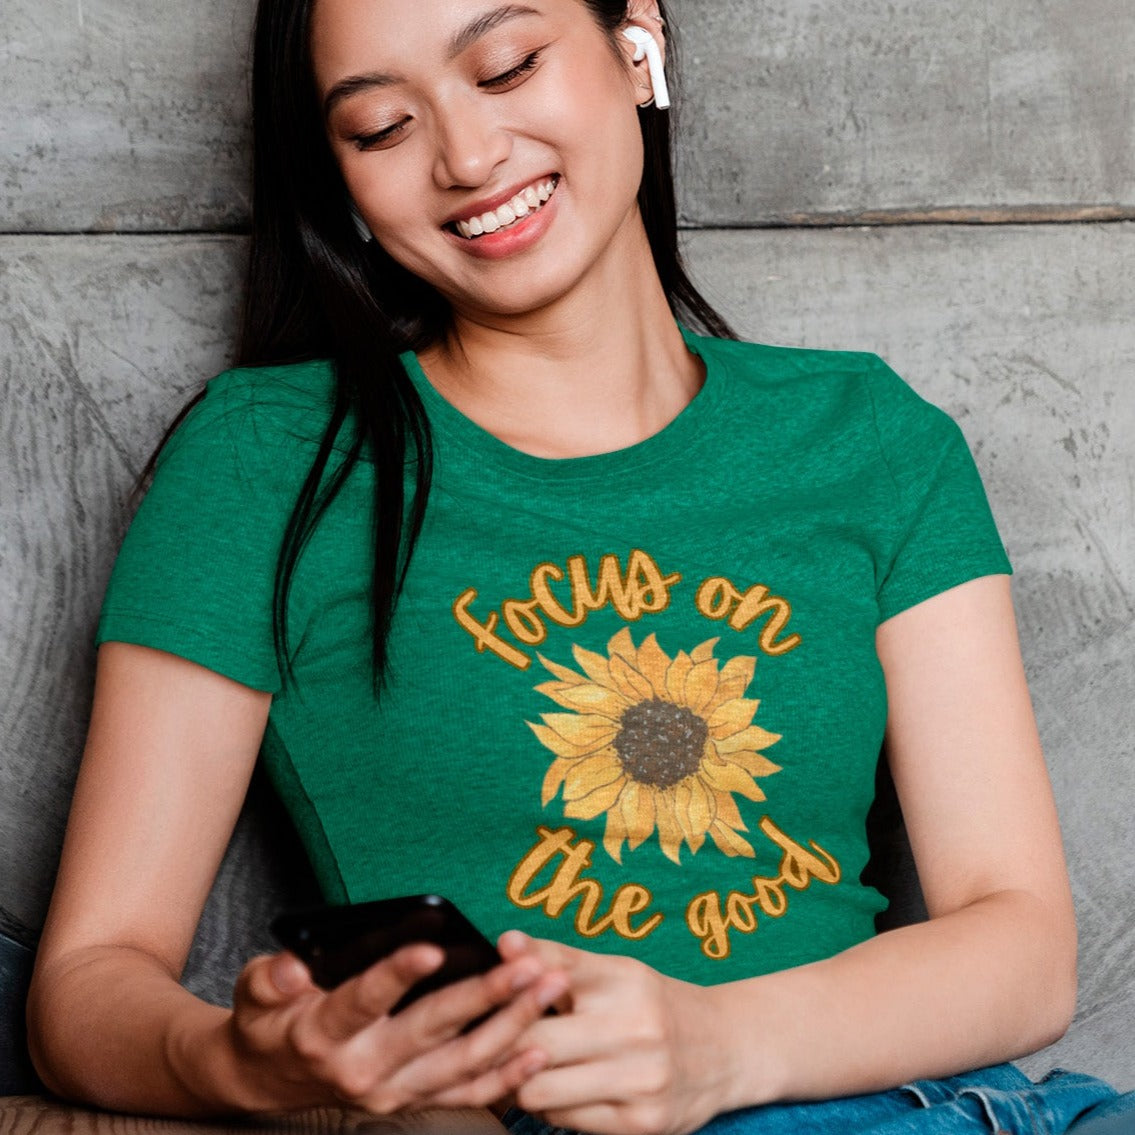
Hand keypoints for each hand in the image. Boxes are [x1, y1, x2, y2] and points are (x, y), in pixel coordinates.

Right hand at [223, 944, 569, 1113]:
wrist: (269, 1079)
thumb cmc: (269, 1021)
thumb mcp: (254, 992)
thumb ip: (271, 978)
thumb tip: (293, 967)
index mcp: (324, 1035)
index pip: (365, 999)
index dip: (397, 974)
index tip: (433, 947)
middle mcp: (365, 1069)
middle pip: (434, 1029)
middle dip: (487, 995)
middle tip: (528, 964)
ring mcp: (395, 1091)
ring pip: (464, 1061)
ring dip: (513, 1024)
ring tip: (549, 987)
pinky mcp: (414, 1100)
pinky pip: (468, 1093)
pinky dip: (507, 1076)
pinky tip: (538, 1048)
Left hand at [499, 933, 731, 1134]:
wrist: (726, 1048)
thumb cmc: (651, 1003)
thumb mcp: (613, 971)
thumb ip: (554, 957)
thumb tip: (503, 939)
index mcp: (623, 978)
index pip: (545, 978)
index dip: (505, 991)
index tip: (486, 998)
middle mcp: (635, 1027)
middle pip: (533, 1044)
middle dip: (504, 1045)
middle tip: (491, 1042)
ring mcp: (641, 1079)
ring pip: (540, 1090)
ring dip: (523, 1082)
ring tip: (527, 1067)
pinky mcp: (642, 1123)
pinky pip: (565, 1120)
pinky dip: (552, 1106)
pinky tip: (562, 1090)